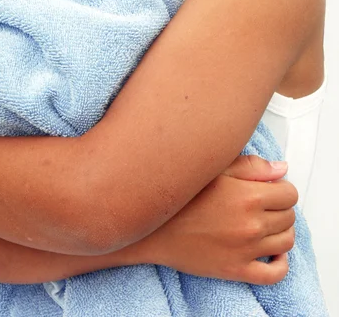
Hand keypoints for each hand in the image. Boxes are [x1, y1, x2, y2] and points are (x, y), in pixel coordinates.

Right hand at [140, 155, 296, 284]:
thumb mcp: (214, 170)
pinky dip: (280, 263)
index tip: (271, 188)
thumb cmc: (179, 196)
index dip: (281, 188)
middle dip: (280, 208)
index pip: (289, 194)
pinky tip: (271, 252)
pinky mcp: (236, 270)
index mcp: (248, 196)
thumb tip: (280, 169)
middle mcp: (251, 224)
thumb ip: (251, 167)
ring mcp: (245, 250)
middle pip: (289, 216)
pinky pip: (274, 274)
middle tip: (264, 203)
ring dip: (281, 231)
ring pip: (286, 242)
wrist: (151, 228)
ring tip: (266, 224)